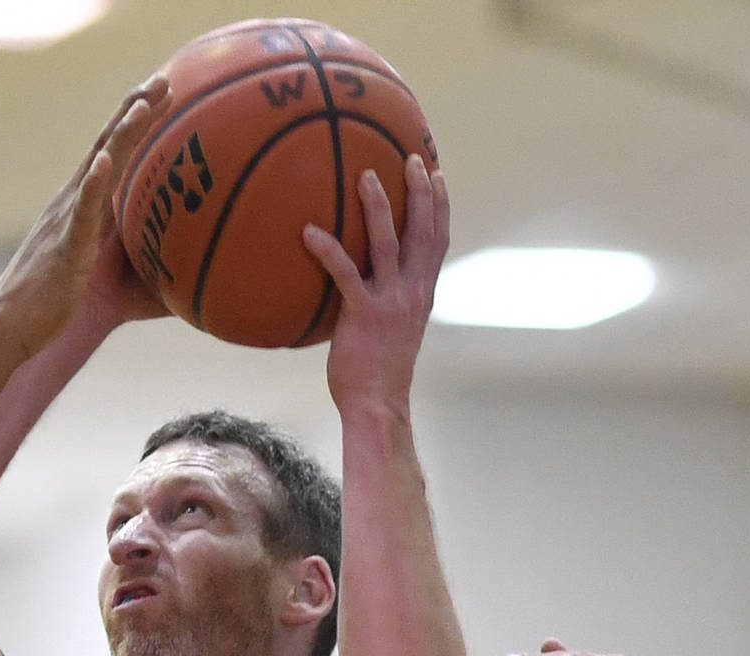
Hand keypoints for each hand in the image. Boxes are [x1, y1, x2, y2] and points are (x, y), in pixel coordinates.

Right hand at [0, 74, 171, 359]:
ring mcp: (67, 222)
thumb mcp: (84, 266)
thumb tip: (139, 245)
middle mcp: (70, 203)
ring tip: (144, 103)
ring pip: (98, 169)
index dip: (135, 122)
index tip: (162, 93)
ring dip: (122, 134)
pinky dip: (93, 184)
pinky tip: (103, 162)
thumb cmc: (47, 305)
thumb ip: (107, 247)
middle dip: (137, 111)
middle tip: (165, 78)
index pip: (110, 154)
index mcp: (77, 207)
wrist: (7, 325)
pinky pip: (81, 212)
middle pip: (107, 147)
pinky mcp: (66, 248)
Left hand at [302, 155, 447, 411]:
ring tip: (366, 176)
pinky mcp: (363, 313)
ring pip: (389, 242)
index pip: (438, 240)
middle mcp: (413, 291)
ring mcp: (391, 301)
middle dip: (420, 190)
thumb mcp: (393, 329)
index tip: (437, 173)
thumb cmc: (378, 371)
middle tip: (411, 157)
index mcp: (422, 293)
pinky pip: (345, 273)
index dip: (440, 204)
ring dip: (379, 206)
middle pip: (423, 230)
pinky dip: (328, 250)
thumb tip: (366, 282)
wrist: (378, 403)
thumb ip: (388, 301)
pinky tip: (309, 232)